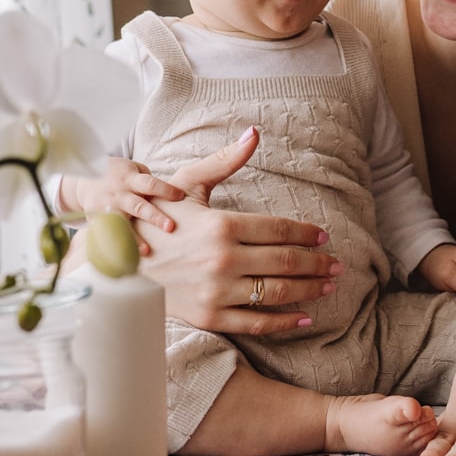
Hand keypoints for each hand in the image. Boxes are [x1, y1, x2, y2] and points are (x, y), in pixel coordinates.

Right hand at [62, 157, 184, 251]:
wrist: (84, 181)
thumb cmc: (119, 176)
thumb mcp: (133, 169)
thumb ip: (150, 181)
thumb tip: (174, 192)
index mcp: (130, 179)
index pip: (150, 184)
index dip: (165, 190)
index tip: (180, 197)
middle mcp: (119, 194)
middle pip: (138, 206)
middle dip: (154, 217)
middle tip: (171, 227)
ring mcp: (107, 208)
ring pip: (122, 224)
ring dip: (135, 238)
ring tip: (147, 250)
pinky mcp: (98, 221)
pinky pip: (109, 234)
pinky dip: (117, 245)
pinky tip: (126, 258)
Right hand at [134, 128, 343, 333]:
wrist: (119, 262)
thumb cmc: (157, 219)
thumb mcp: (187, 185)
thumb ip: (225, 161)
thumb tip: (254, 133)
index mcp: (222, 225)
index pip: (281, 230)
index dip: (307, 233)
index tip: (323, 236)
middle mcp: (223, 259)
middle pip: (287, 262)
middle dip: (319, 264)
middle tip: (337, 265)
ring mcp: (217, 291)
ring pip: (278, 292)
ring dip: (311, 290)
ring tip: (328, 286)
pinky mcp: (209, 317)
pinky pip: (257, 322)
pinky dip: (285, 321)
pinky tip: (305, 316)